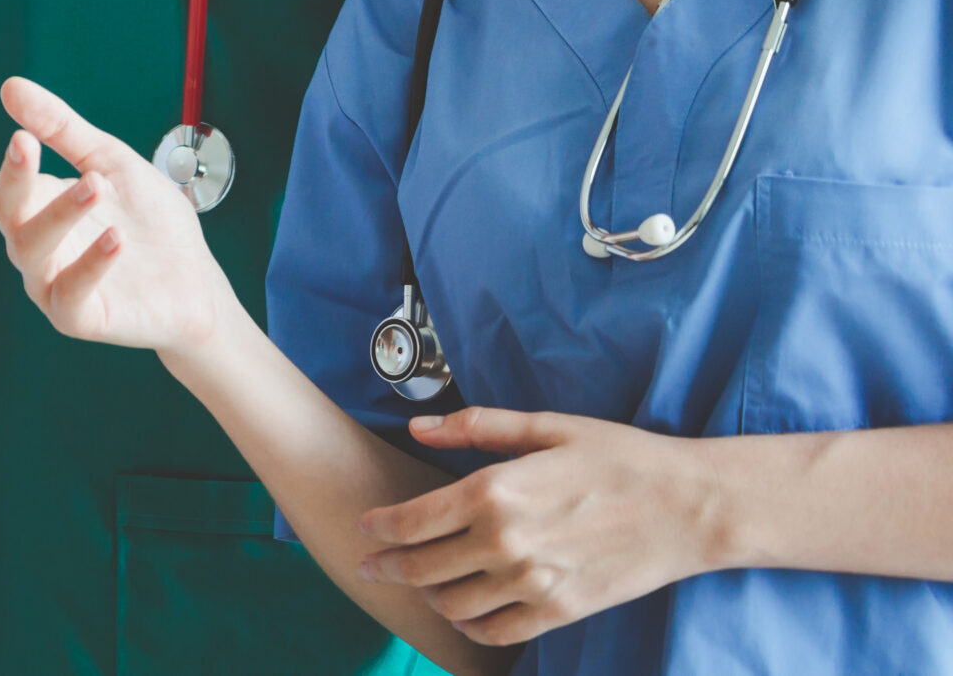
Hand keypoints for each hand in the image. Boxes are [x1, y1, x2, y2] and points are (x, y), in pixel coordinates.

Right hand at [0, 76, 240, 354]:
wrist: (195, 284)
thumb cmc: (149, 224)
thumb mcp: (109, 160)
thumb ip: (62, 128)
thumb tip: (9, 85)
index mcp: (32, 203)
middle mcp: (30, 245)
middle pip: (1, 208)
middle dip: (9, 176)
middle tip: (24, 143)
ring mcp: (48, 284)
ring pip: (33, 247)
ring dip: (60, 212)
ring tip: (97, 183)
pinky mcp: (77, 317)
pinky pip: (69, 291)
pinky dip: (90, 263)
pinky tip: (114, 239)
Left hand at [358, 407, 730, 646]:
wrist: (692, 507)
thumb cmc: (622, 459)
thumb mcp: (548, 426)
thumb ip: (476, 427)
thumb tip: (419, 427)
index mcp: (496, 490)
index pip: (411, 521)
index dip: (378, 529)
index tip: (366, 529)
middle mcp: (505, 540)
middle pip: (420, 567)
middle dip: (386, 567)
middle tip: (371, 566)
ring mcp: (531, 581)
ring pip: (451, 604)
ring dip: (427, 595)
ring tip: (423, 584)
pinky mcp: (559, 611)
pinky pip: (494, 631)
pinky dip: (469, 625)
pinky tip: (465, 610)